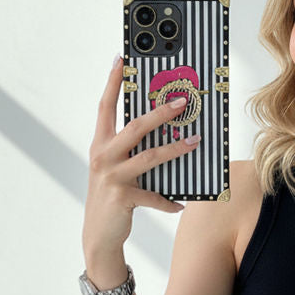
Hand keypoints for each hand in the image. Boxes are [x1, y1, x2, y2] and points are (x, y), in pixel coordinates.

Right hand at [82, 56, 201, 262]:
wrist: (99, 234)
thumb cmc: (113, 196)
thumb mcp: (116, 169)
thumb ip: (131, 151)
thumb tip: (163, 133)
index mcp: (100, 144)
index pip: (105, 106)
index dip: (112, 82)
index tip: (121, 59)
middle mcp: (102, 156)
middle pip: (135, 127)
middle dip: (160, 113)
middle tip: (182, 101)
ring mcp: (111, 177)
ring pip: (149, 157)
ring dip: (175, 149)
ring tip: (195, 141)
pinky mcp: (123, 198)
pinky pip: (154, 196)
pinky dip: (170, 201)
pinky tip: (182, 205)